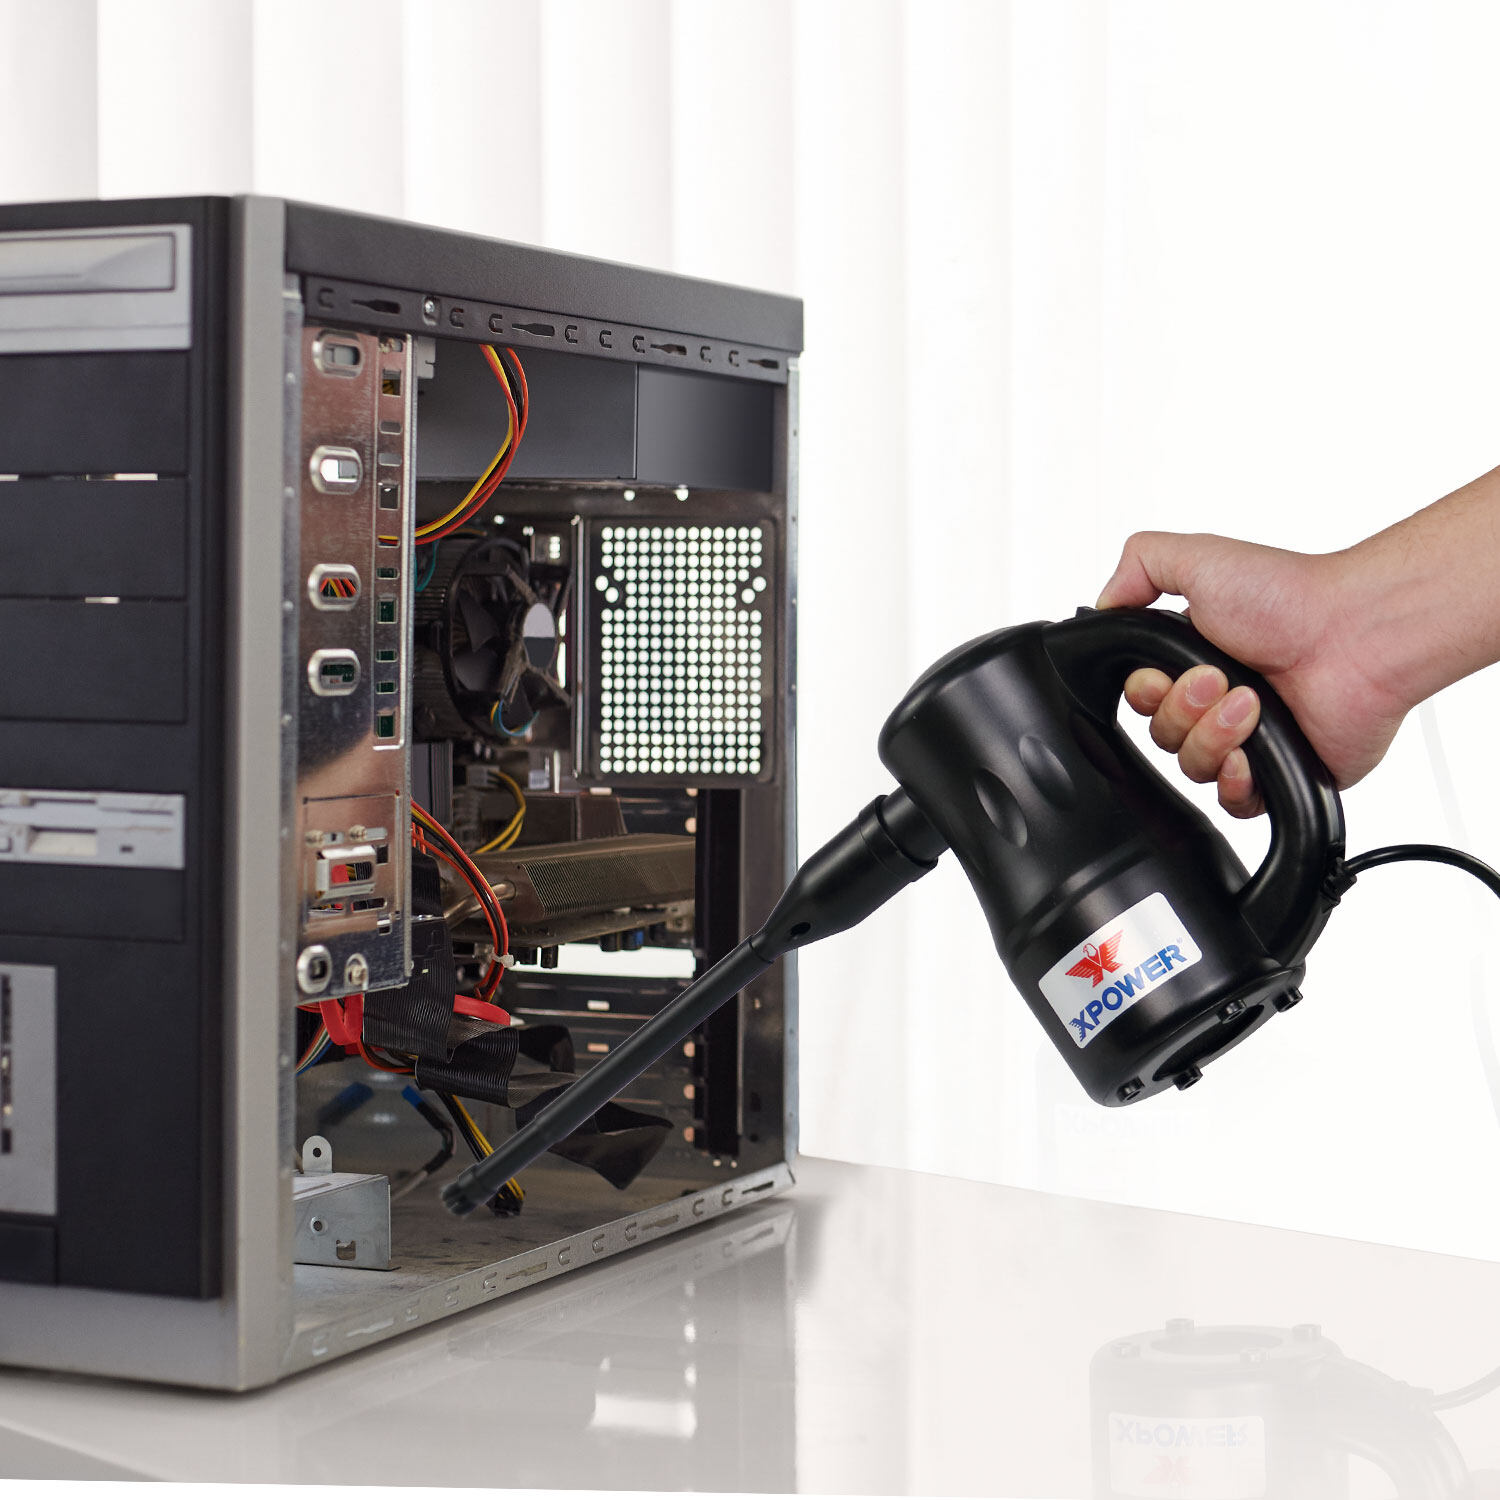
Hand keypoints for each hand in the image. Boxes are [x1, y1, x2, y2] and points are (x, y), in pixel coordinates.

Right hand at [1096, 531, 1409, 816]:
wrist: (1355, 638)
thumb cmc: (1292, 597)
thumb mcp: (1198, 556)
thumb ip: (1138, 564)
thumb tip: (1104, 601)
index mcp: (1195, 659)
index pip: (1140, 699)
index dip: (1143, 693)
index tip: (1161, 675)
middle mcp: (1219, 701)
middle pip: (1160, 736)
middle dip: (1183, 710)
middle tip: (1220, 679)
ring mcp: (1248, 740)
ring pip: (1192, 768)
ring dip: (1215, 736)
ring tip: (1252, 703)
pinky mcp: (1278, 775)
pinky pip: (1232, 803)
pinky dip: (1237, 782)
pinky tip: (1253, 753)